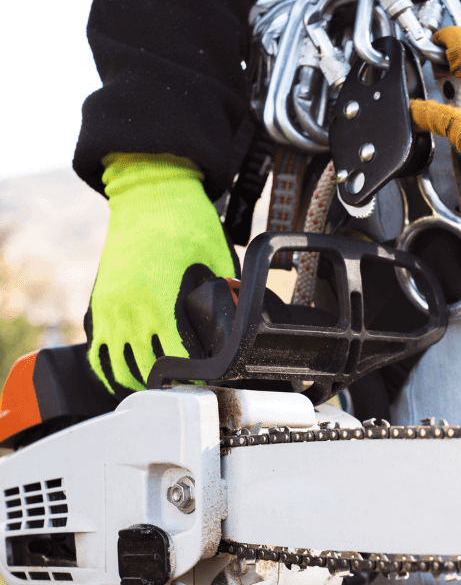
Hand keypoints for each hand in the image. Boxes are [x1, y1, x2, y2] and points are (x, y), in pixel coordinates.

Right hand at [86, 154, 235, 393]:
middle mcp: (130, 309)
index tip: (210, 382)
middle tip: (190, 391)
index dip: (197, 377)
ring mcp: (110, 308)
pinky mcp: (99, 303)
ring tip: (162, 390)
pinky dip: (112, 370)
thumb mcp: (218, 262)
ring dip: (140, 383)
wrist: (150, 193)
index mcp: (161, 301)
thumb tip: (239, 326)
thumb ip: (225, 298)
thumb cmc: (186, 221)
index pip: (179, 359)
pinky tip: (129, 377)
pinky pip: (99, 352)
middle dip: (171, 385)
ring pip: (119, 369)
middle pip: (147, 372)